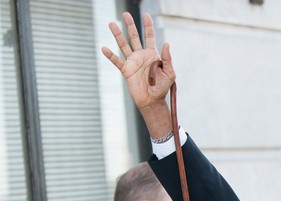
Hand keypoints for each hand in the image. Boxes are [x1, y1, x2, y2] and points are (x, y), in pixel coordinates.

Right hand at [102, 12, 174, 136]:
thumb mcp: (169, 73)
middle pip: (134, 37)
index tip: (146, 15)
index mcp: (153, 54)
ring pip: (123, 45)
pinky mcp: (126, 70)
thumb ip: (168, 58)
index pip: (150, 36)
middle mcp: (141, 55)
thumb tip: (166, 43)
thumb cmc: (162, 87)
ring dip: (117, 35)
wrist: (152, 100)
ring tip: (112, 24)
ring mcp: (132, 62)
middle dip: (130, 25)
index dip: (148, 25)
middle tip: (125, 14)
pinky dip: (110, 55)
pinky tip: (104, 48)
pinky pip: (116, 61)